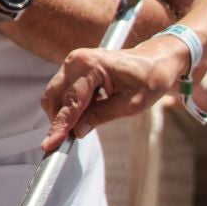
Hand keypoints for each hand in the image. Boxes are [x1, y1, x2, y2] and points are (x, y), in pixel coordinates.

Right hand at [41, 36, 188, 150]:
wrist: (156, 62)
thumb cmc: (149, 80)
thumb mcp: (130, 105)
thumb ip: (100, 117)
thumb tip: (77, 132)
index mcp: (92, 65)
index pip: (71, 102)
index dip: (60, 126)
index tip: (50, 145)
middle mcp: (77, 60)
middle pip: (54, 97)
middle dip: (59, 120)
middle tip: (67, 141)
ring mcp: (74, 62)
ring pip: (56, 96)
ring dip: (64, 113)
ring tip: (87, 122)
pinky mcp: (75, 68)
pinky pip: (63, 92)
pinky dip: (70, 106)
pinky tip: (89, 111)